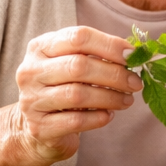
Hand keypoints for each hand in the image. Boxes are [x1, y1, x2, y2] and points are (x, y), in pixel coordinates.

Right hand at [10, 26, 141, 164]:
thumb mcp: (73, 64)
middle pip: (78, 66)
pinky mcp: (39, 127)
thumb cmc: (63, 88)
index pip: (78, 37)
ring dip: (110, 97)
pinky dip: (98, 118)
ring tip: (127, 100)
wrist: (39, 127)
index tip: (133, 56)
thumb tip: (134, 54)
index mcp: (40, 47)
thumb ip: (97, 55)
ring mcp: (31, 100)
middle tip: (135, 83)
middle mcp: (30, 71)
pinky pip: (75, 121)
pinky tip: (109, 115)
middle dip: (114, 74)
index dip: (110, 45)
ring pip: (78, 94)